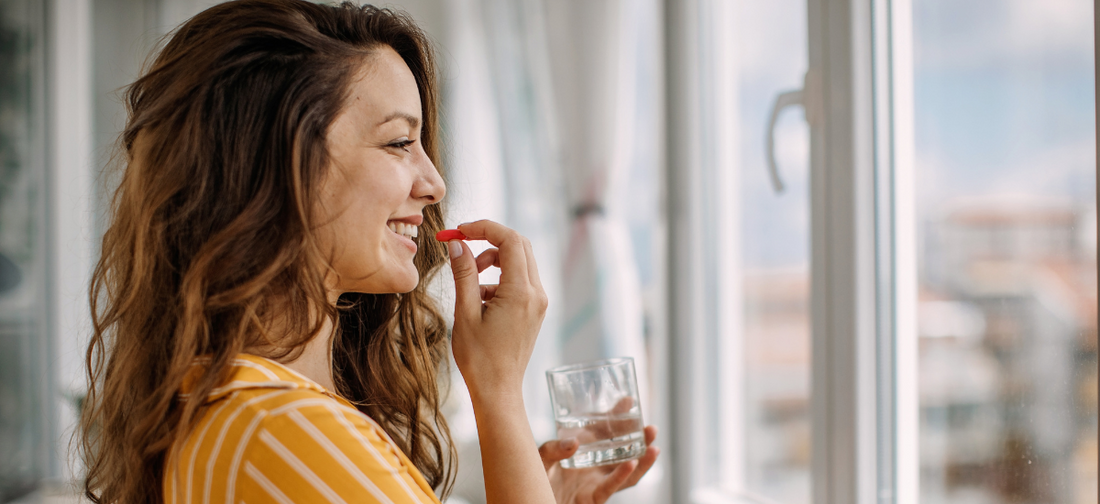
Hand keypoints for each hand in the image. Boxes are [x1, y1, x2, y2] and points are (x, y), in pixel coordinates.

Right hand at [446, 220, 547, 399]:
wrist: (498, 390)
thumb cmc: (479, 358)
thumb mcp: (465, 313)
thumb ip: (464, 274)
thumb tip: (457, 244)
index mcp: (521, 292)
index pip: (509, 240)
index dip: (484, 228)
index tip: (459, 231)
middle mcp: (536, 294)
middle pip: (519, 245)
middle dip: (489, 239)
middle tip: (462, 244)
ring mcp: (539, 302)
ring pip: (520, 261)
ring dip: (494, 259)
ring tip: (470, 280)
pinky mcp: (535, 309)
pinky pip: (520, 279)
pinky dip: (500, 277)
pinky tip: (480, 299)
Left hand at [537, 426, 659, 503]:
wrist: (530, 499)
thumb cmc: (534, 477)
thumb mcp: (541, 456)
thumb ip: (553, 448)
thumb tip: (574, 443)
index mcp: (584, 448)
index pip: (606, 430)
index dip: (618, 416)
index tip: (630, 401)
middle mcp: (594, 464)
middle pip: (623, 450)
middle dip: (640, 439)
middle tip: (651, 427)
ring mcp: (596, 481)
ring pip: (626, 471)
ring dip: (642, 460)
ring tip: (654, 447)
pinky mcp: (594, 497)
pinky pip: (611, 486)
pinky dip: (622, 476)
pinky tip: (632, 464)